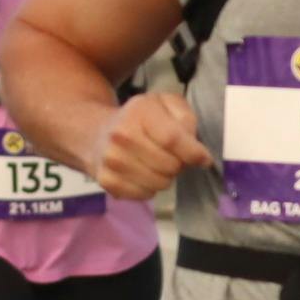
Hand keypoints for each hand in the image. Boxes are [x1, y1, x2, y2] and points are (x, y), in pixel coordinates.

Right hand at [88, 92, 211, 202]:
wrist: (96, 134)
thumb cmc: (139, 119)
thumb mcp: (165, 104)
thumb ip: (185, 118)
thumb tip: (195, 148)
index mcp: (139, 111)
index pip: (172, 139)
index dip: (193, 152)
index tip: (203, 159)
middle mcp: (121, 136)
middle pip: (169, 165)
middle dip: (178, 164)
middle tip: (172, 157)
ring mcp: (112, 160)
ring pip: (159, 184)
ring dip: (165, 177)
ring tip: (156, 164)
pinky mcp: (106, 181)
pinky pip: (144, 195)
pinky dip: (149, 188)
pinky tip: (142, 174)